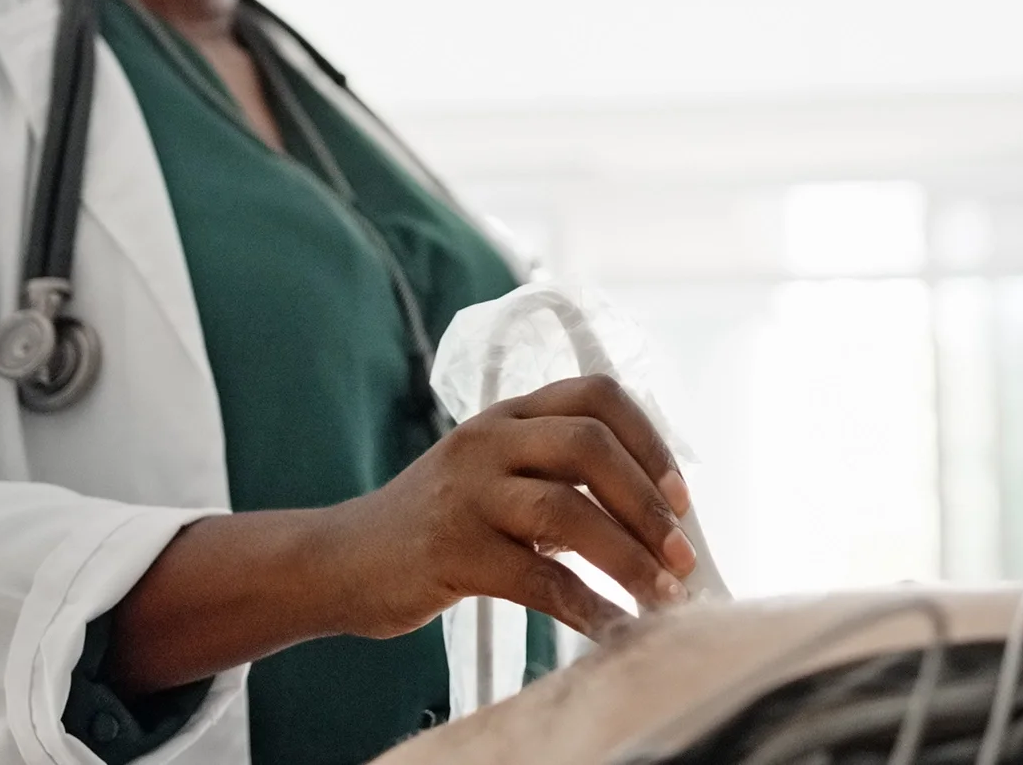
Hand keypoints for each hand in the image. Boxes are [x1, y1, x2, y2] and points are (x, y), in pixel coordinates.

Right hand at [327, 375, 699, 640]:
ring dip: (628, 558)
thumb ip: (560, 477)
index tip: (680, 495)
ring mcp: (466, 493)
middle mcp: (488, 441)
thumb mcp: (495, 475)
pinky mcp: (451, 551)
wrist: (342, 559)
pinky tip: (612, 626)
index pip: (595, 396)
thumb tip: (655, 516)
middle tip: (680, 554)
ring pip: (567, 512)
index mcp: (508, 414)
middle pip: (589, 447)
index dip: (649, 441)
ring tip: (662, 595)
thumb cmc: (439, 522)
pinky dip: (585, 606)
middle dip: (648, 504)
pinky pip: (536, 579)